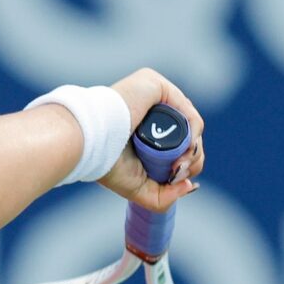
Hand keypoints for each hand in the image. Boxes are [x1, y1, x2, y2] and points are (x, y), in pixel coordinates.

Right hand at [99, 68, 204, 211]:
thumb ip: (163, 197)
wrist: (89, 141)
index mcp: (144, 129)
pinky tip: (185, 148)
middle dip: (191, 160)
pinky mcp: (156, 85)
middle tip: (178, 173)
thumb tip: (190, 186)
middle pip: (188, 136)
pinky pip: (187, 112)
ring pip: (190, 126)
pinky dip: (194, 133)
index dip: (185, 165)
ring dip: (193, 150)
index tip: (177, 178)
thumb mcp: (138, 188)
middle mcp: (150, 109)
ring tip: (179, 164)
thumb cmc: (105, 162)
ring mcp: (154, 96)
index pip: (177, 146)